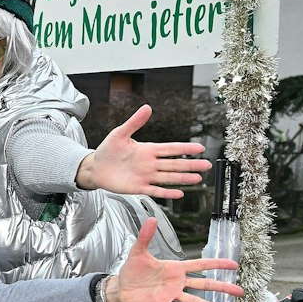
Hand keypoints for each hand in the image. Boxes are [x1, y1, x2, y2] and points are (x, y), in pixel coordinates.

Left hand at [75, 106, 211, 199]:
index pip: (171, 148)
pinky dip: (167, 192)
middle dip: (191, 164)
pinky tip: (179, 193)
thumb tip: (147, 108)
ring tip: (198, 179)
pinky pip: (155, 190)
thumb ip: (134, 122)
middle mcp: (150, 163)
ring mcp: (146, 176)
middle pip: (175, 164)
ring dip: (183, 178)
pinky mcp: (138, 187)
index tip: (200, 148)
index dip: (185, 148)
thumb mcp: (119, 133)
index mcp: (148, 150)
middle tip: (207, 165)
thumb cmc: (107, 150)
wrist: (95, 168)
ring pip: (169, 177)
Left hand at [106, 217, 243, 301]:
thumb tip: (151, 218)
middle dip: (222, 287)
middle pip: (204, 284)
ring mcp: (170, 294)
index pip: (200, 265)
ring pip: (193, 300)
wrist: (121, 286)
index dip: (217, 264)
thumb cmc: (132, 269)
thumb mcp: (138, 251)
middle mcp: (177, 282)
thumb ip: (146, 236)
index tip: (234, 264)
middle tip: (240, 291)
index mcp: (176, 268)